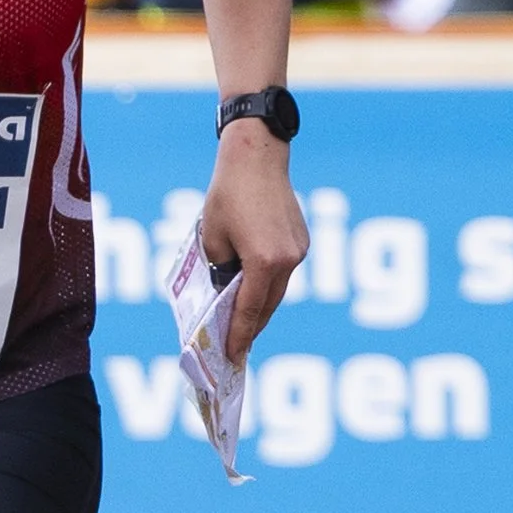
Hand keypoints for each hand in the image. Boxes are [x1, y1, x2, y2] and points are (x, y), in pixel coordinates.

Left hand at [199, 124, 308, 360]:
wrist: (257, 155)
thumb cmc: (227, 194)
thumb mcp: (211, 237)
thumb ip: (219, 270)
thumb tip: (224, 294)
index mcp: (263, 262)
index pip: (249, 311)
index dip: (238, 336)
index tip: (232, 356)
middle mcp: (287, 261)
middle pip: (267, 306)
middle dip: (250, 327)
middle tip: (234, 346)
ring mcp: (299, 251)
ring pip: (277, 291)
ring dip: (260, 307)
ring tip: (242, 323)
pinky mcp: (302, 241)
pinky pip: (283, 274)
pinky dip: (268, 286)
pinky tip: (254, 290)